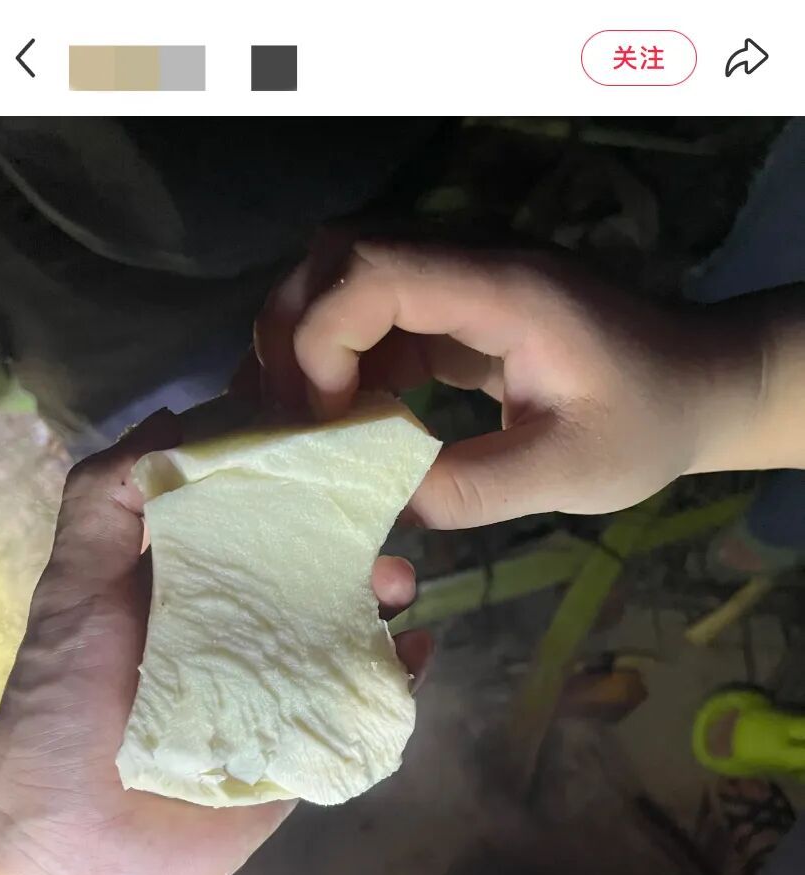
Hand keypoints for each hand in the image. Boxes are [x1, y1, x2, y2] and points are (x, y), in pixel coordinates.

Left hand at [0, 410, 426, 874]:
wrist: (75, 853)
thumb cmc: (64, 715)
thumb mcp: (73, 596)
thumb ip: (105, 510)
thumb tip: (169, 422)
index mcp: (181, 584)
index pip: (244, 511)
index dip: (286, 474)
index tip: (329, 435)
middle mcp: (232, 627)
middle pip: (308, 563)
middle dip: (351, 532)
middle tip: (383, 514)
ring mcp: (272, 687)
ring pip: (344, 625)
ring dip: (381, 594)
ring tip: (399, 585)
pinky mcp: (300, 745)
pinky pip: (361, 702)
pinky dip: (397, 675)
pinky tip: (414, 653)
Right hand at [252, 237, 772, 527]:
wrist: (695, 386)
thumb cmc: (645, 424)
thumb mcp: (569, 472)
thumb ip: (474, 489)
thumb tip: (381, 510)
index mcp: (502, 289)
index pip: (374, 273)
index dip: (322, 339)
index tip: (321, 421)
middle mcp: (470, 263)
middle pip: (339, 257)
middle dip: (292, 334)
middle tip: (285, 424)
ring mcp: (461, 281)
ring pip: (344, 280)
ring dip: (308, 347)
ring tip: (300, 428)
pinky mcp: (456, 309)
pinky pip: (374, 319)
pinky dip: (341, 365)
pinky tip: (340, 425)